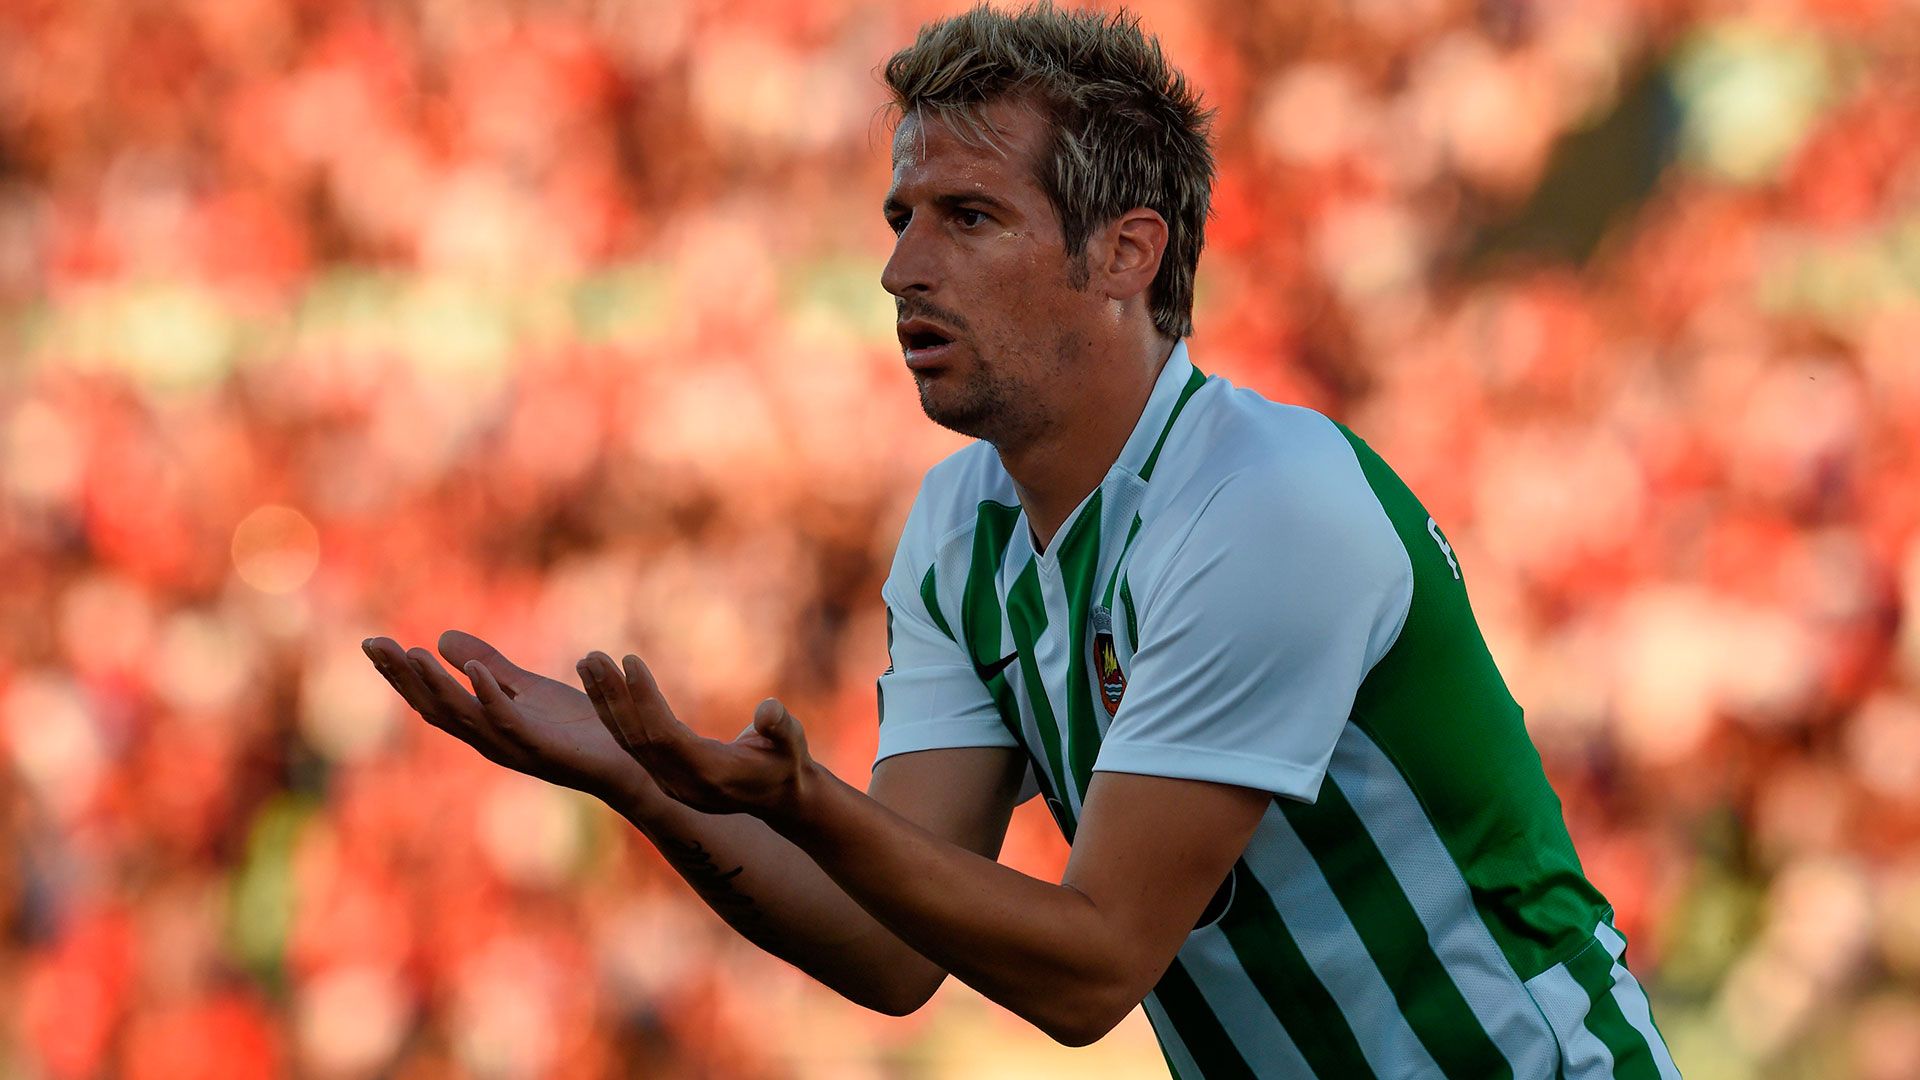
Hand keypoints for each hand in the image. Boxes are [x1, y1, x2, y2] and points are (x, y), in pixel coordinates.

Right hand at [362, 630, 656, 805]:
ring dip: (437, 685)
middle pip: (435, 707)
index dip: (401, 674)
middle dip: (403, 678)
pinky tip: (477, 670)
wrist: (628, 761)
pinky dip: (490, 695)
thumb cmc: (579, 730)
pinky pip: (509, 720)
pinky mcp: (542, 747)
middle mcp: (490, 740)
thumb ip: (488, 666)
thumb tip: (439, 638)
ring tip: (412, 654)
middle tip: (374, 644)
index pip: (432, 697)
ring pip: (464, 716)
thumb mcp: (528, 688)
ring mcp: (513, 746)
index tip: (373, 643)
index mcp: (484, 724)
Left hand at [576, 650, 815, 821]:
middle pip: (637, 738)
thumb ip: (781, 727)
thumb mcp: (792, 741)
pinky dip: (615, 714)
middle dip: (612, 696)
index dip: (646, 700)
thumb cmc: (787, 761)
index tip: (629, 660)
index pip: (665, 736)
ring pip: (627, 742)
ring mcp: (669, 784)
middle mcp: (681, 783)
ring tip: (587, 664)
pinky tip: (602, 688)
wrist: (780, 797)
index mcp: (710, 775)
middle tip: (591, 657)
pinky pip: (631, 745)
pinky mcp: (663, 778)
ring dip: (606, 702)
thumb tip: (769, 710)